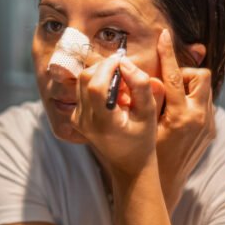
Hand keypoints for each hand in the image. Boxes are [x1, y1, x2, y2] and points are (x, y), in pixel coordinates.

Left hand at [71, 54, 163, 176]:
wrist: (129, 163)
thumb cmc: (142, 139)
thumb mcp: (148, 112)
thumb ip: (140, 85)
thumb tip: (125, 62)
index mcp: (103, 122)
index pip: (96, 85)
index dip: (108, 67)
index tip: (122, 61)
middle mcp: (85, 120)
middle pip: (85, 78)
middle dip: (105, 68)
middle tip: (125, 75)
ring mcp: (77, 119)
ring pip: (82, 81)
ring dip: (101, 75)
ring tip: (120, 87)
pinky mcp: (75, 117)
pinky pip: (82, 90)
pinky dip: (97, 84)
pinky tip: (112, 96)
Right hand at [154, 29, 214, 210]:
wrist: (163, 182)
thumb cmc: (145, 154)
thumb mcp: (143, 124)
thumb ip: (146, 98)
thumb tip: (144, 75)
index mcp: (180, 116)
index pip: (174, 75)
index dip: (167, 52)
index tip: (163, 35)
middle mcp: (199, 119)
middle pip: (200, 76)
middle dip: (184, 74)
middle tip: (166, 86)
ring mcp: (208, 125)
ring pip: (205, 89)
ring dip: (187, 88)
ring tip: (170, 100)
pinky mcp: (211, 131)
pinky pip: (205, 104)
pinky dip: (192, 101)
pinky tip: (176, 112)